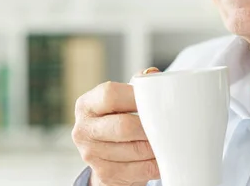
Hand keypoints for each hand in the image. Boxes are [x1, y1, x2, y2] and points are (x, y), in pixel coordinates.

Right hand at [72, 68, 160, 185]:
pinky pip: (139, 170)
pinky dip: (155, 164)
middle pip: (123, 126)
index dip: (135, 97)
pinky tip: (161, 158)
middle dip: (149, 127)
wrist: (105, 155)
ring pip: (135, 150)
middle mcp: (83, 129)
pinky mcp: (104, 174)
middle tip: (166, 126)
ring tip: (166, 141)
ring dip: (156, 147)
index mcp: (86, 105)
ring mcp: (91, 154)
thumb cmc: (117, 120)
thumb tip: (154, 75)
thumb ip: (136, 86)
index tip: (153, 100)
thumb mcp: (120, 101)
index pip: (110, 95)